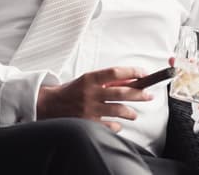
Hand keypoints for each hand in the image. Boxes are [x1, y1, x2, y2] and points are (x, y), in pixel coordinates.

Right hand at [37, 66, 153, 131]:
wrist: (49, 105)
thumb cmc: (72, 91)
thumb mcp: (87, 80)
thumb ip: (106, 81)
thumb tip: (129, 81)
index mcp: (90, 78)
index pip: (115, 72)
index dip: (132, 72)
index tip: (143, 74)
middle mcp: (90, 93)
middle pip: (122, 92)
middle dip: (139, 94)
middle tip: (149, 96)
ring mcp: (90, 109)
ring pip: (119, 110)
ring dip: (131, 112)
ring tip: (134, 114)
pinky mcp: (88, 123)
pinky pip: (110, 125)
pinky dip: (117, 125)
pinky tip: (118, 124)